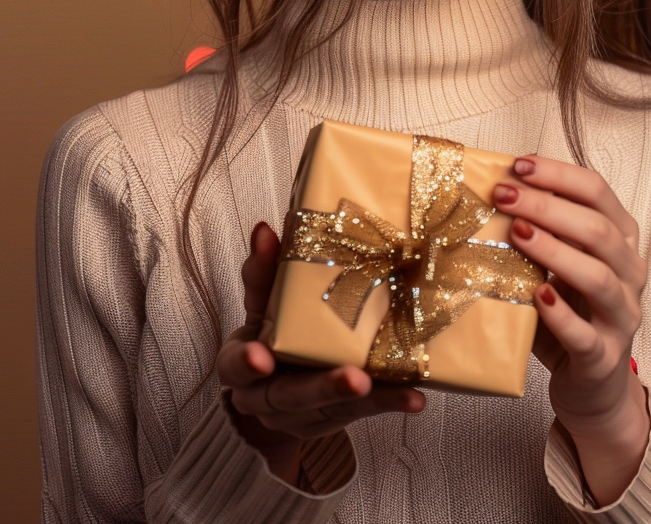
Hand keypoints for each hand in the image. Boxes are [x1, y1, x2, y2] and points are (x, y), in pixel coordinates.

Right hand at [216, 222, 425, 483]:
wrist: (275, 383)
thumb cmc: (268, 333)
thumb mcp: (262, 305)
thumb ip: (263, 274)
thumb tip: (265, 230)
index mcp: (242, 366)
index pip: (235, 367)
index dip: (246, 363)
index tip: (260, 357)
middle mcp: (267, 399)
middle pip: (291, 397)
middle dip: (325, 387)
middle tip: (356, 379)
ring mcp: (301, 416)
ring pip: (333, 410)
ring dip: (370, 400)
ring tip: (403, 390)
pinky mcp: (333, 419)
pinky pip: (361, 414)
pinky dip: (389, 402)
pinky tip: (415, 396)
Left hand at [493, 156, 647, 436]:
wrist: (594, 386)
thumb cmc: (570, 312)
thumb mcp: (557, 264)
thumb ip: (540, 231)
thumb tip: (494, 188)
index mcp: (620, 240)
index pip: (598, 192)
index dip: (558, 174)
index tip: (518, 165)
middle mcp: (630, 273)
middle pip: (597, 229)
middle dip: (548, 206)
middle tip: (503, 195)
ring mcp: (622, 317)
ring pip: (599, 276)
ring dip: (554, 250)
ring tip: (516, 233)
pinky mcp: (604, 358)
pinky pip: (585, 334)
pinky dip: (560, 313)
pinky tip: (536, 294)